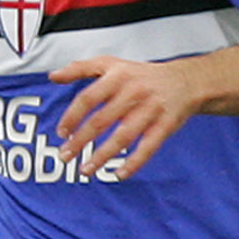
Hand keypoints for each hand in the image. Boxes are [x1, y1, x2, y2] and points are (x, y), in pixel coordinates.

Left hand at [49, 55, 206, 178]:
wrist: (184, 81)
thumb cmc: (142, 75)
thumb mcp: (111, 64)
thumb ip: (81, 68)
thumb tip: (53, 76)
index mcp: (117, 76)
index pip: (88, 98)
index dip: (72, 116)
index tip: (62, 132)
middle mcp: (133, 92)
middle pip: (102, 120)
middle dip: (81, 140)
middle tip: (65, 156)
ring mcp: (151, 109)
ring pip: (123, 136)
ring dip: (103, 155)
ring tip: (86, 169)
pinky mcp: (165, 125)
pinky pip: (148, 147)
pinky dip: (134, 163)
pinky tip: (120, 174)